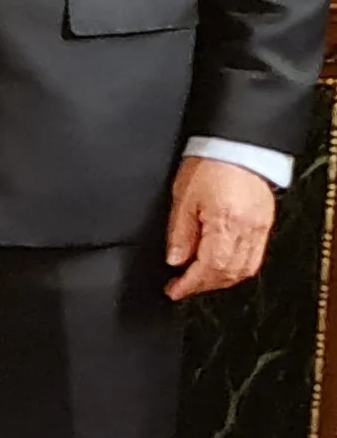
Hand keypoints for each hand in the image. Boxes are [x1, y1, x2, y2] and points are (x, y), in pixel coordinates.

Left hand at [167, 154, 278, 299]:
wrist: (236, 146)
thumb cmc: (208, 165)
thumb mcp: (182, 198)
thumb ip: (179, 233)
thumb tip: (175, 260)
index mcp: (225, 222)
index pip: (210, 267)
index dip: (190, 284)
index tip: (174, 291)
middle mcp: (247, 229)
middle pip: (229, 273)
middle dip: (203, 285)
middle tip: (182, 287)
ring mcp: (260, 229)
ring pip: (244, 270)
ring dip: (220, 280)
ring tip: (197, 280)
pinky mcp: (265, 225)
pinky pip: (253, 257)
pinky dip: (235, 268)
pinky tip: (219, 266)